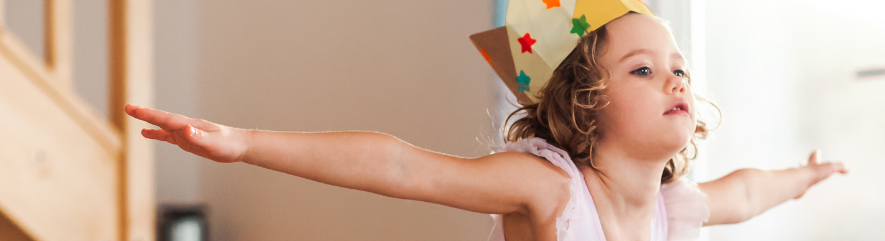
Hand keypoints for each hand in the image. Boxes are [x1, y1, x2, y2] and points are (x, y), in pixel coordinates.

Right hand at [124, 104, 250, 162]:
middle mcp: (185, 126)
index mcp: (190, 125)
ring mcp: (185, 133)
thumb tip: (185, 129)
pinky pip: (168, 136)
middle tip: (127, 107)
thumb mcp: (214, 144)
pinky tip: (146, 133)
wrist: (239, 145)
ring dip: (148, 120)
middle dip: (144, 113)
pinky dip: (156, 134)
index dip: (149, 114)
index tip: (133, 109)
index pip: (165, 119)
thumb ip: (199, 137)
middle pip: (161, 119)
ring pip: (162, 125)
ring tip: (132, 114)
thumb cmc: (228, 144)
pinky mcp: (187, 140)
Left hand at [795, 150, 847, 198]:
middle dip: (806, 164)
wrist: (799, 181)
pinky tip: (801, 190)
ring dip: (802, 175)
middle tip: (804, 162)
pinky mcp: (797, 188)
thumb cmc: (813, 173)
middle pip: (804, 165)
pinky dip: (801, 187)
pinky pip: (799, 186)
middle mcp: (804, 170)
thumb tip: (847, 169)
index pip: (814, 157)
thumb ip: (839, 167)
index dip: (816, 154)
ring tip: (803, 177)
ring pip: (800, 175)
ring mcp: (799, 179)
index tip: (816, 151)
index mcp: (812, 165)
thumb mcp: (830, 167)